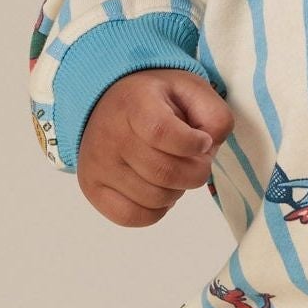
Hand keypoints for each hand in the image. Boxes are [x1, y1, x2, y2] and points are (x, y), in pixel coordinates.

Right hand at [75, 69, 233, 227]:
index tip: (202, 141)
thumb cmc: (156, 101)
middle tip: (196, 161)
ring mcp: (98, 165)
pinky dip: (156, 210)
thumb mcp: (191, 90)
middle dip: (195, 172)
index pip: (161, 133)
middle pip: (165, 173)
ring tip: (174, 171)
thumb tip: (209, 147)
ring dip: (177, 190)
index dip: (192, 144)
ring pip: (155, 199)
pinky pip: (133, 217)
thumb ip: (214, 114)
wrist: (107, 102)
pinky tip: (157, 189)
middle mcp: (110, 135)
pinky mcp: (93, 189)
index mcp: (134, 104)